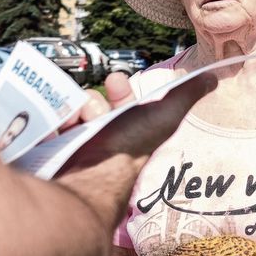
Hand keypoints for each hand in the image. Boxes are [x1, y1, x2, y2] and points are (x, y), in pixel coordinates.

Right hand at [56, 71, 215, 227]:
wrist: (92, 178)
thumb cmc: (130, 149)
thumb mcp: (163, 116)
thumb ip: (185, 96)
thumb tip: (213, 77)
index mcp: (125, 130)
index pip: (119, 101)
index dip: (119, 89)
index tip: (117, 80)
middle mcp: (99, 140)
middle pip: (89, 103)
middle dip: (89, 101)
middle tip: (90, 109)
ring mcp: (71, 148)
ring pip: (65, 112)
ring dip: (67, 111)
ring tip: (70, 122)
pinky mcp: (49, 154)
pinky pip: (42, 127)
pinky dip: (46, 124)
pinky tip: (53, 129)